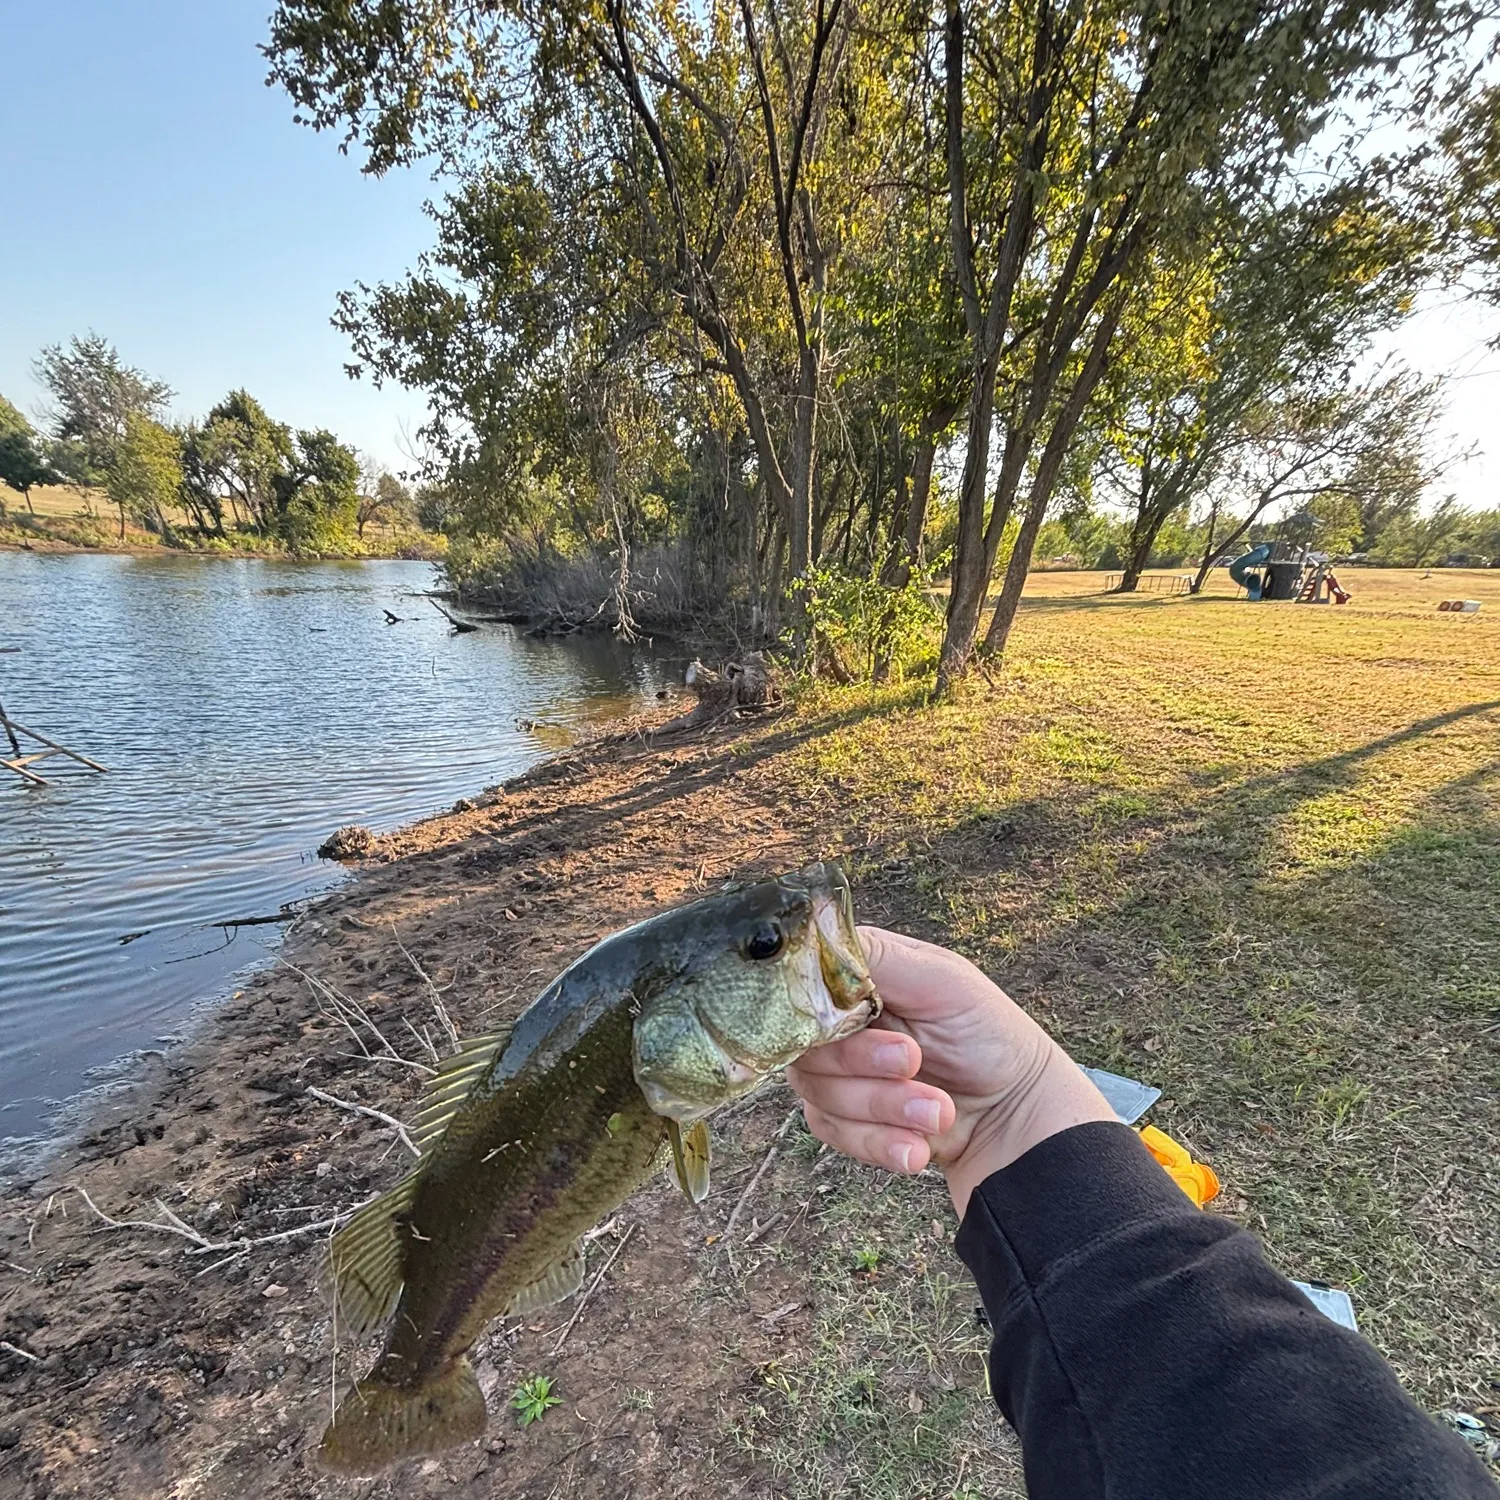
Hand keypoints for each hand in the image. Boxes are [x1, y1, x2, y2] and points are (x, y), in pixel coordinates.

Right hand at [788, 926, 1114, 1217]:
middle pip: (805, 1043)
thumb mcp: (943, 981)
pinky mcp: (845, 1119)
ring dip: (883, 1108)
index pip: (803, 982)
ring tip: (939, 1112)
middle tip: (914, 1062)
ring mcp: (839, 1071)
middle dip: (863, 1064)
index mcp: (858, 976)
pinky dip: (880, 1142)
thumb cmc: (989, 1036)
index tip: (866, 1020)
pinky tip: (919, 1147)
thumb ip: (879, 958)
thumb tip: (817, 935)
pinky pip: (832, 1133)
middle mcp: (839, 1021)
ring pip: (817, 1092)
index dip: (822, 1006)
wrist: (1016, 1118)